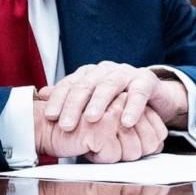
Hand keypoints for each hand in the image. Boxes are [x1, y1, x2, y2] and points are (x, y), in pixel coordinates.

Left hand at [38, 61, 189, 130]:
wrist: (153, 95)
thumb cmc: (118, 100)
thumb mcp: (92, 100)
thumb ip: (69, 97)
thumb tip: (42, 95)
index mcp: (90, 74)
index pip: (70, 84)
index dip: (59, 100)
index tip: (50, 116)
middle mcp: (106, 70)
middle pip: (87, 85)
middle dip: (74, 105)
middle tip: (66, 124)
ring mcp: (127, 73)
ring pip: (109, 85)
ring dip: (99, 103)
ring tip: (91, 119)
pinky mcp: (147, 81)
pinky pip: (138, 92)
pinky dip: (132, 107)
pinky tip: (126, 121)